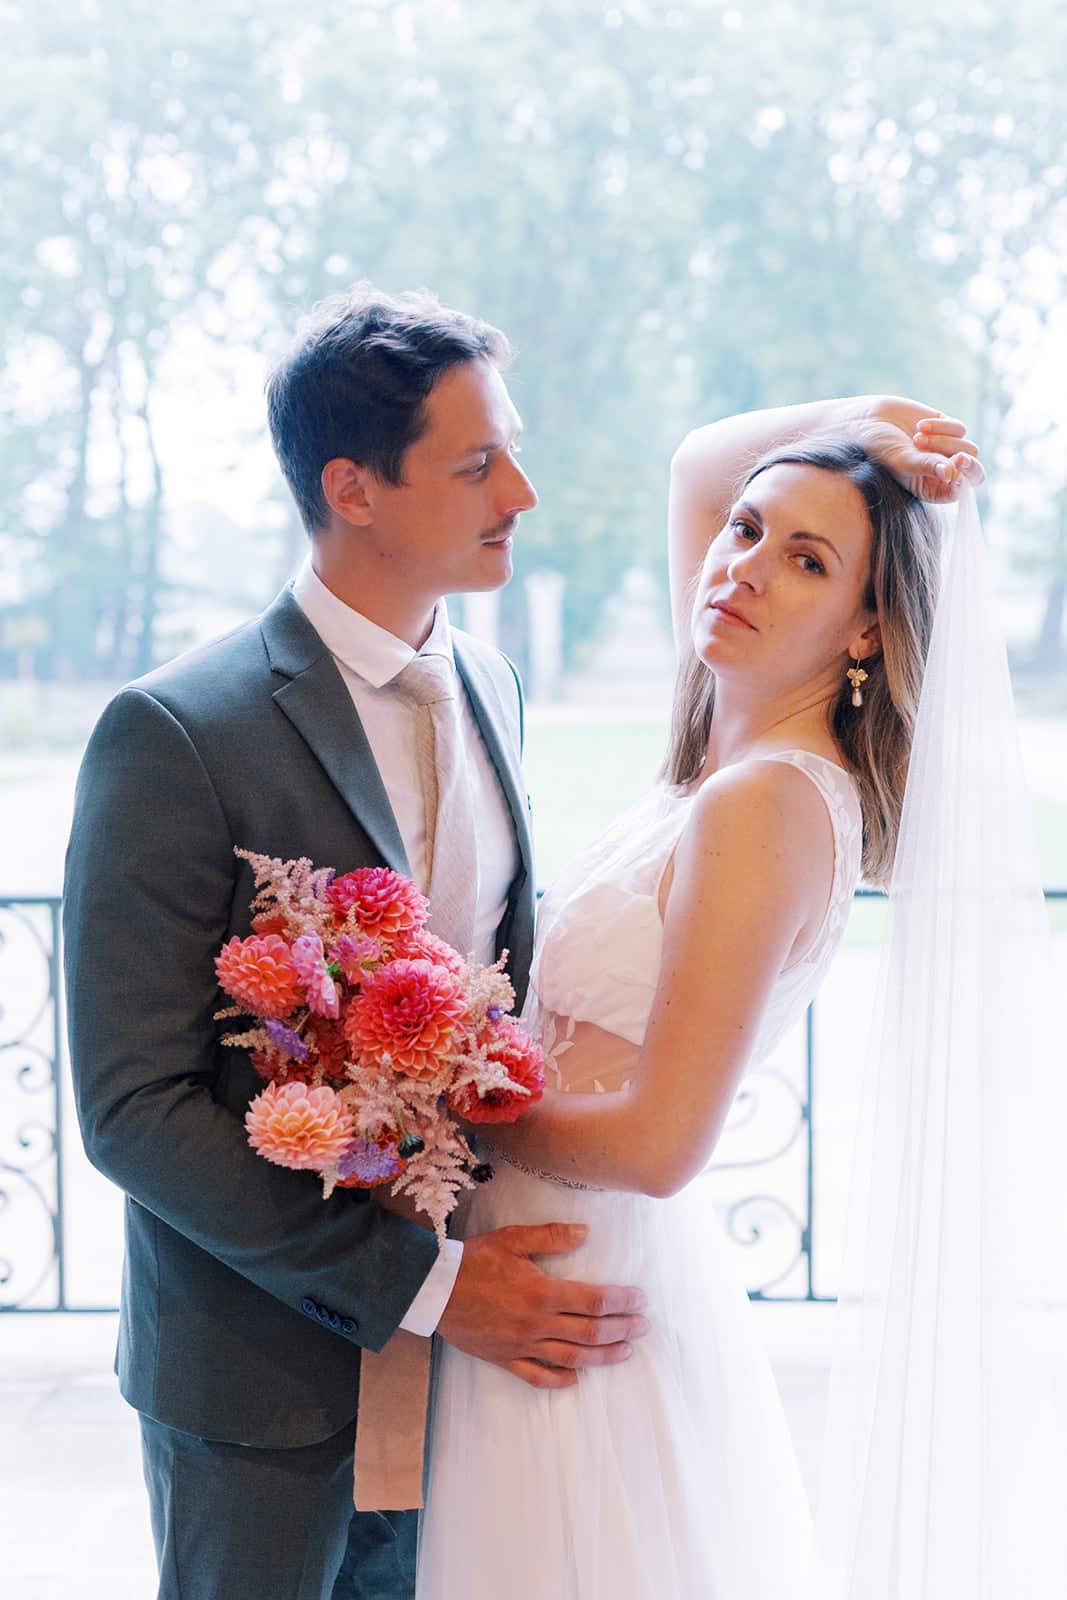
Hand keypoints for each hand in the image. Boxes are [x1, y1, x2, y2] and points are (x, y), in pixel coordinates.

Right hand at [436, 1222, 648, 1389]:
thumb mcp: (512, 1239)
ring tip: (624, 1352)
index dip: (621, 1301)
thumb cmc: (473, 1260)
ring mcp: (522, 1345)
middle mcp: (536, 1323)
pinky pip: (537, 1376)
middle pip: (590, 1332)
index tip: (640, 1301)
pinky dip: (560, 1380)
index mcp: (541, 1292)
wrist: (433, 1289)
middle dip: (621, 1330)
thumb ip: (551, 1237)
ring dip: (602, 1357)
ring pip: (571, 1358)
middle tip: (643, 1327)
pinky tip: (577, 1377)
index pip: (594, 1300)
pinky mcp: (505, 1359)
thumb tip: (585, 1232)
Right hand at [855, 396, 984, 502]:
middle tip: (960, 457)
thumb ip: (926, 467)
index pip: (957, 491)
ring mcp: (946, 450)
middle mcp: (941, 471)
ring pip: (967, 447)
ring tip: (916, 438)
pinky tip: (920, 425)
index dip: (961, 480)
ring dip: (943, 442)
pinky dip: (942, 427)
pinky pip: (959, 430)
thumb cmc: (878, 449)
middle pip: (973, 472)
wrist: (867, 422)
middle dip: (969, 465)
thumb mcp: (901, 461)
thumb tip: (951, 474)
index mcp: (930, 489)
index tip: (953, 466)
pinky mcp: (947, 428)